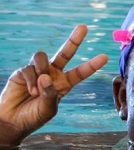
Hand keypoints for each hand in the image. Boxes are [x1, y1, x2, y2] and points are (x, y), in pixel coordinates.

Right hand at [0, 25, 108, 148]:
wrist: (12, 121)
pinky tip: (29, 92)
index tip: (105, 57)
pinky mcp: (23, 71)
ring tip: (37, 89)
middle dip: (74, 40)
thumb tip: (45, 76)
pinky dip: (30, 80)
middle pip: (66, 52)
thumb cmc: (33, 117)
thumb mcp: (48, 109)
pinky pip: (29, 68)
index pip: (81, 72)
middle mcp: (53, 74)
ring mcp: (39, 71)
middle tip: (83, 27)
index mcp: (65, 83)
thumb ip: (50, 94)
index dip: (92, 65)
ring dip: (42, 70)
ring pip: (43, 56)